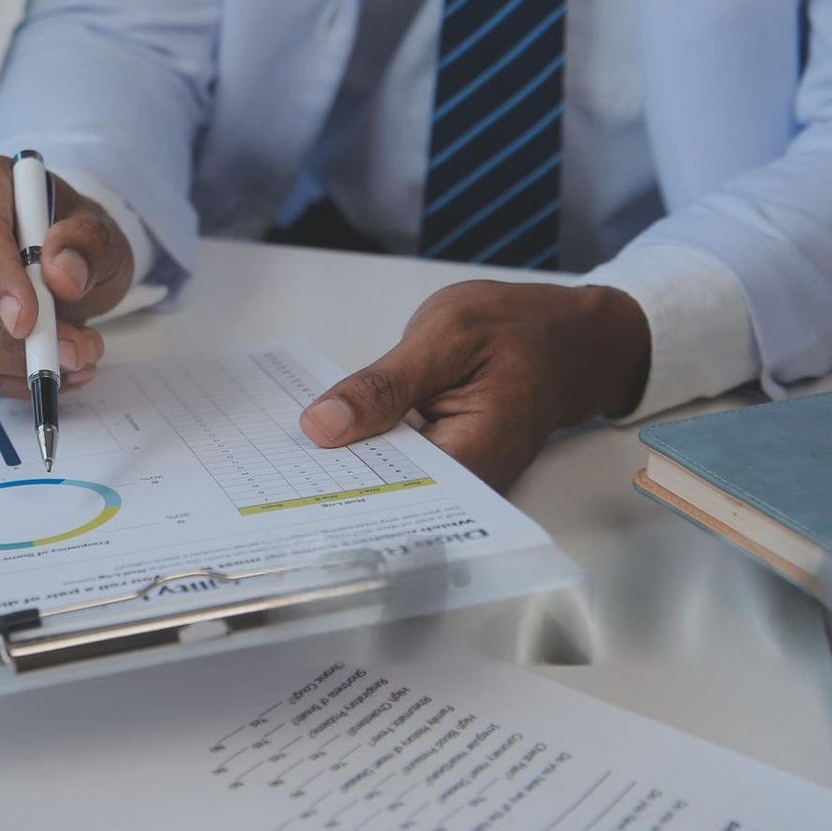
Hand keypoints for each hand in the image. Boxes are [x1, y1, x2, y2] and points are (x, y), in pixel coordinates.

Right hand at [0, 149, 136, 396]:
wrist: (61, 252)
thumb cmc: (70, 231)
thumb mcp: (98, 228)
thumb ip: (87, 244)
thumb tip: (62, 275)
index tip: (28, 322)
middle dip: (14, 338)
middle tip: (75, 352)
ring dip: (14, 363)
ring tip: (75, 361)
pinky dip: (8, 379)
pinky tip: (50, 375)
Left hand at [298, 281, 650, 490]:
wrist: (563, 335)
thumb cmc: (517, 329)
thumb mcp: (445, 337)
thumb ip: (383, 385)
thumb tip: (322, 427)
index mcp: (474, 454)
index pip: (396, 497)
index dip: (340, 496)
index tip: (285, 490)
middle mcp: (467, 481)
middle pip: (387, 500)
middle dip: (331, 488)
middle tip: (268, 478)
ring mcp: (455, 476)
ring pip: (386, 486)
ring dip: (342, 471)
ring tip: (280, 466)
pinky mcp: (441, 463)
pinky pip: (393, 468)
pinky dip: (362, 454)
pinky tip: (324, 442)